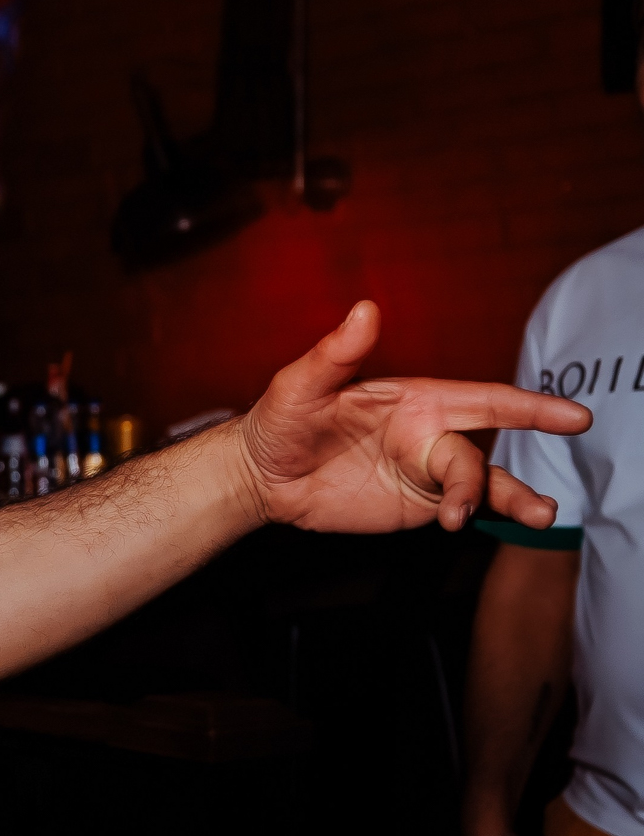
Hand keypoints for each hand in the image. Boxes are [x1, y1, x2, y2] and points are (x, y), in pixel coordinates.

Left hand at [236, 302, 588, 533]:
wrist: (260, 476)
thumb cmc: (281, 420)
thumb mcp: (301, 385)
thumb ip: (336, 353)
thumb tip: (364, 309)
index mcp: (418, 399)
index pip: (485, 399)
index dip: (531, 406)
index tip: (574, 417)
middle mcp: (431, 434)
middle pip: (478, 454)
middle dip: (504, 476)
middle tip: (527, 503)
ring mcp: (426, 472)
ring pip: (482, 485)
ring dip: (512, 500)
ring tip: (538, 515)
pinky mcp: (415, 505)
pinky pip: (458, 510)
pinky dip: (477, 517)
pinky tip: (476, 526)